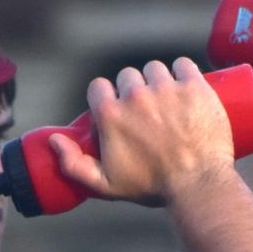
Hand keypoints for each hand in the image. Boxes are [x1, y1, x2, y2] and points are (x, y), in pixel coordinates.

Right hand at [52, 58, 233, 206]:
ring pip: (156, 69)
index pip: (99, 86)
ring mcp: (166, 88)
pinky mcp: (195, 86)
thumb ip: (73, 164)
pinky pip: (184, 64)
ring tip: (169, 102)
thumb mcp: (106, 184)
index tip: (121, 111)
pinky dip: (184, 72)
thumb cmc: (153, 186)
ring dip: (159, 80)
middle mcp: (135, 95)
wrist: (198, 185)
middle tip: (149, 112)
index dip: (108, 98)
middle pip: (128, 76)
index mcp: (110, 113)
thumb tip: (54, 140)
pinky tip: (186, 85)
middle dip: (135, 90)